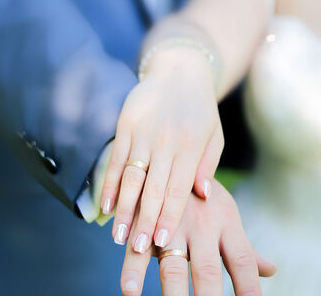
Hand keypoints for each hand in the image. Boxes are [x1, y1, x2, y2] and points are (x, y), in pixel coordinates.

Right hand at [101, 48, 223, 252]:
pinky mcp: (126, 123)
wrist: (179, 71)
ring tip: (118, 236)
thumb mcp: (214, 134)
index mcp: (190, 146)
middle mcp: (166, 141)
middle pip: (152, 189)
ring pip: (131, 177)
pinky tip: (106, 205)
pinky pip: (116, 158)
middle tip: (137, 250)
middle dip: (144, 222)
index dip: (169, 218)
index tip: (162, 244)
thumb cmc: (200, 108)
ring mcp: (143, 131)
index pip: (178, 190)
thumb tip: (202, 196)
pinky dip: (110, 183)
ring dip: (124, 209)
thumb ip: (207, 165)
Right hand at [119, 179, 276, 294]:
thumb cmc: (204, 194)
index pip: (242, 262)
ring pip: (172, 262)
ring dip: (172, 291)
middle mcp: (201, 224)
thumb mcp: (227, 213)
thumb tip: (271, 271)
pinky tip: (129, 291)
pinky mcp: (145, 218)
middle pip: (207, 269)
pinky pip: (136, 247)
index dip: (250, 290)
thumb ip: (244, 247)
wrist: (173, 148)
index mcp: (225, 221)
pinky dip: (132, 269)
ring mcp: (172, 222)